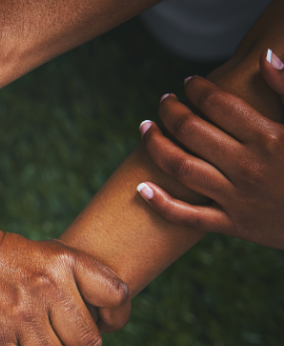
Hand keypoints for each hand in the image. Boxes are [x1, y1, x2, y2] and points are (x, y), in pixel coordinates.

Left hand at [137, 55, 283, 248]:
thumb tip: (266, 57)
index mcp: (269, 137)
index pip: (220, 105)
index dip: (198, 90)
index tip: (188, 82)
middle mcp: (248, 166)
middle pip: (192, 132)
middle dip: (171, 112)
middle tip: (164, 102)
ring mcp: (237, 197)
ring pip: (182, 169)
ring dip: (157, 147)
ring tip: (145, 129)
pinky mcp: (233, 224)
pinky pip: (188, 217)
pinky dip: (161, 204)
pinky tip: (141, 188)